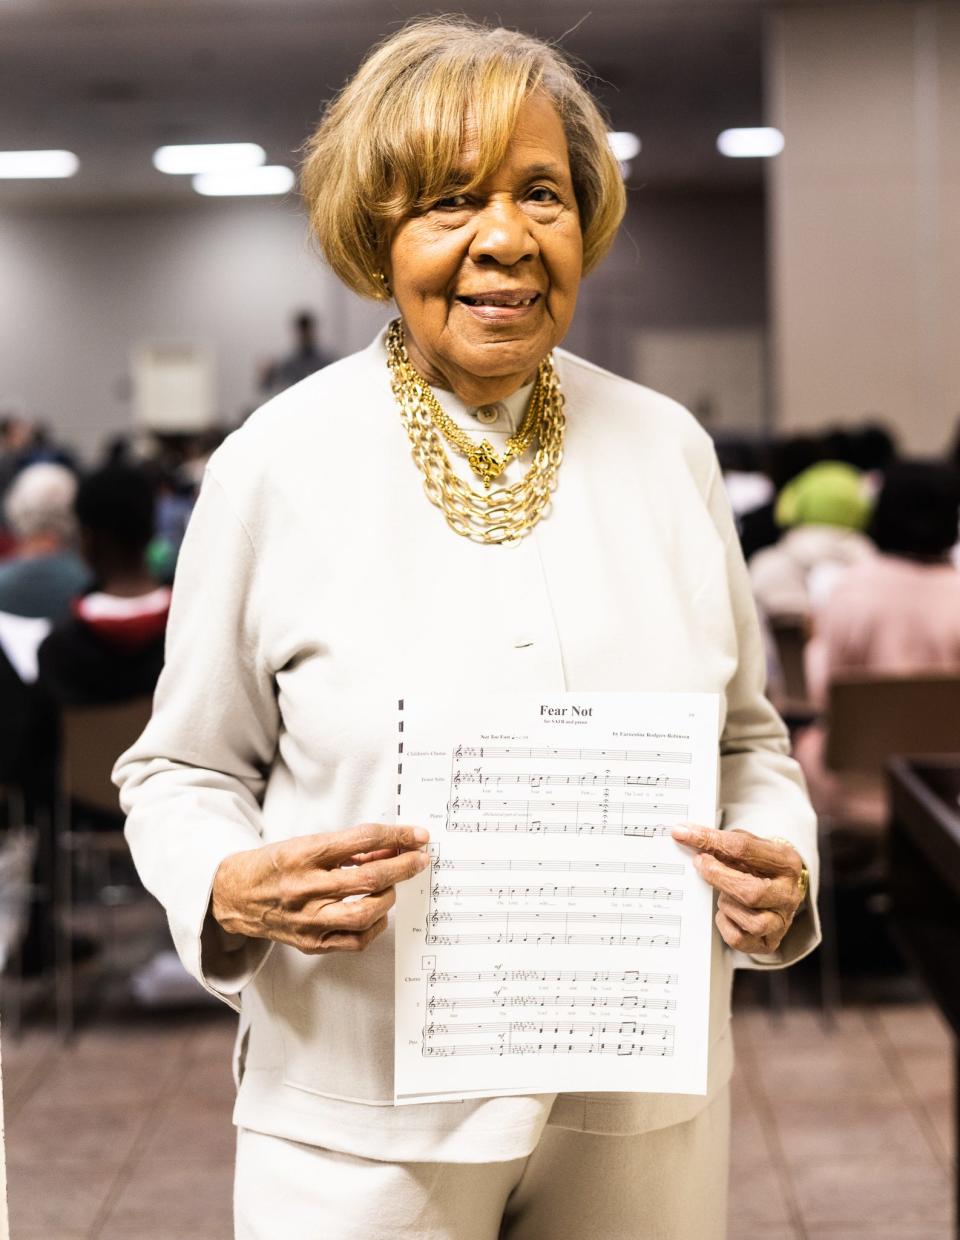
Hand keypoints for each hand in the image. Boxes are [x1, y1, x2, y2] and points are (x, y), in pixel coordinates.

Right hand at [211, 823, 429, 954]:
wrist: (234, 896)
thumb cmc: (273, 865)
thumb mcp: (304, 843)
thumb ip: (346, 848)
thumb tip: (389, 847)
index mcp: (303, 854)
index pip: (362, 840)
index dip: (396, 836)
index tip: (417, 835)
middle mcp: (305, 887)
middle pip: (370, 878)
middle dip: (404, 867)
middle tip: (420, 859)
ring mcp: (308, 919)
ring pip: (366, 913)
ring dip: (390, 897)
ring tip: (393, 886)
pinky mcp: (310, 943)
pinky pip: (356, 940)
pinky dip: (375, 926)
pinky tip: (377, 912)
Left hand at [671, 825, 805, 954]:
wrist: (779, 890)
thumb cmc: (760, 867)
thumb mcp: (749, 847)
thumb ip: (723, 842)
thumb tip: (688, 835)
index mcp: (787, 863)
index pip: (745, 849)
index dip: (710, 840)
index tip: (685, 834)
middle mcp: (788, 894)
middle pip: (751, 892)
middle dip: (718, 877)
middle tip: (699, 863)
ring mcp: (781, 921)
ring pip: (749, 921)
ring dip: (726, 904)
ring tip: (723, 893)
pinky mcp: (768, 942)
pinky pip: (738, 939)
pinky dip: (725, 924)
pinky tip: (727, 912)